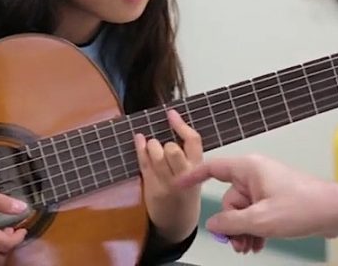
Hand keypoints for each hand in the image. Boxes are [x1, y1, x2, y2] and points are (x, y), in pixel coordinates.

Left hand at [134, 110, 201, 243]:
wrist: (177, 223)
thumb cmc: (185, 193)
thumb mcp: (195, 174)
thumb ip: (187, 155)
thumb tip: (172, 124)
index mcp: (198, 169)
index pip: (193, 142)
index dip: (181, 125)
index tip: (171, 114)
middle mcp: (184, 176)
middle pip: (173, 150)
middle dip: (166, 143)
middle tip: (164, 145)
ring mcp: (167, 183)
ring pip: (157, 156)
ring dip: (152, 145)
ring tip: (152, 146)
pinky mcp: (152, 188)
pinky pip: (144, 164)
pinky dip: (140, 148)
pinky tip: (139, 139)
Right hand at [177, 154, 337, 241]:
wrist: (336, 212)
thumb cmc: (302, 207)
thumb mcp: (261, 219)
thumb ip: (231, 223)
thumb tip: (213, 225)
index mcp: (249, 168)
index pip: (212, 168)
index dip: (193, 177)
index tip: (178, 185)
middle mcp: (255, 174)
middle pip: (229, 199)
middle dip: (231, 224)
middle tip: (238, 245)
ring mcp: (266, 187)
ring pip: (243, 210)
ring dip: (243, 230)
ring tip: (250, 248)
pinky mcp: (276, 199)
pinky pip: (256, 214)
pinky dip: (254, 229)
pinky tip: (258, 244)